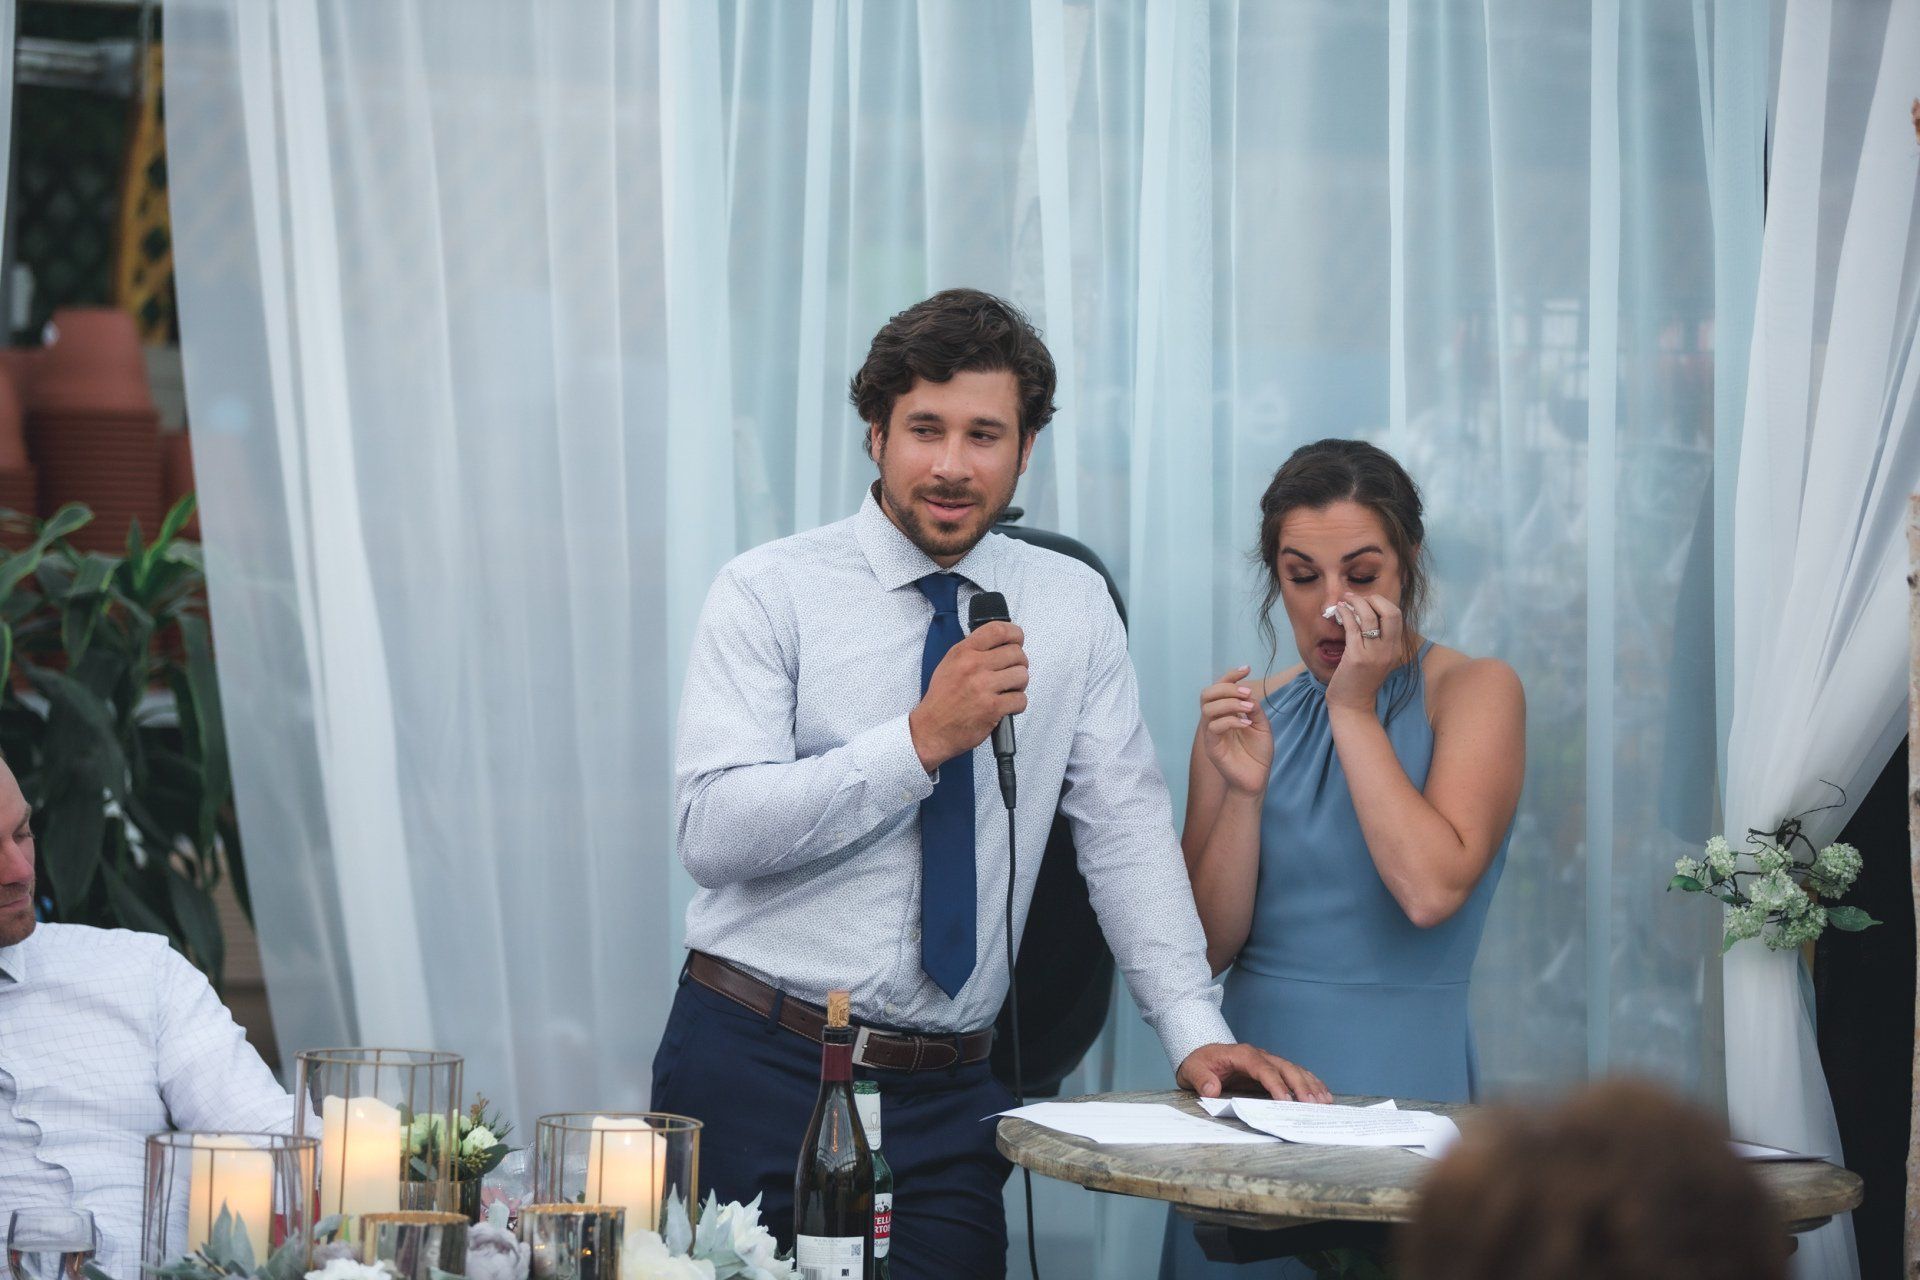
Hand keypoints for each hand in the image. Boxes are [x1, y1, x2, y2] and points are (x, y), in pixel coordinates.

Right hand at [908, 621, 1027, 770]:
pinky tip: (1005, 706)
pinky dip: (1017, 704)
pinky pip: (1021, 699)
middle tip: (1011, 673)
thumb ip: (973, 650)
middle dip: (1019, 664)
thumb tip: (1001, 642)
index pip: (998, 630)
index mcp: (963, 652)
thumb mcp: (950, 664)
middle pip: (1016, 653)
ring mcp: (983, 687)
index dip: (1015, 634)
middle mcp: (973, 666)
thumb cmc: (942, 699)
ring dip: (1019, 685)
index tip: (1017, 640)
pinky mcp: (993, 708)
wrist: (932, 729)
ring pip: (1022, 675)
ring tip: (1008, 690)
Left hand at [1177, 1043, 1329, 1102]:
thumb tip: (1211, 1088)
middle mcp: (1259, 1055)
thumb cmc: (1199, 1063)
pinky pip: (1294, 1074)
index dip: (1276, 1084)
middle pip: (1284, 1067)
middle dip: (1300, 1085)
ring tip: (1325, 1101)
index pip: (1263, 1068)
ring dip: (1310, 1085)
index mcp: (1241, 1054)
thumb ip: (1201, 1078)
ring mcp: (1268, 1061)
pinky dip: (1309, 1083)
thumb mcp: (1192, 1070)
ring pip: (1294, 1070)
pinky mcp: (1272, 1069)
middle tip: (1313, 1104)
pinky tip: (1322, 1094)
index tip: (1286, 1101)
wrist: (1201, 1055)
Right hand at [1199, 666, 1271, 796]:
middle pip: (1207, 693)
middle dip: (1227, 687)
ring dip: (1230, 703)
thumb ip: (1254, 708)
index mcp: (1225, 713)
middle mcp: (1215, 720)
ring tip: (1248, 709)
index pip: (1219, 688)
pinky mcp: (1212, 746)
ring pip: (1208, 708)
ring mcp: (1211, 733)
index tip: (1246, 668)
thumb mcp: (1262, 725)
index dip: (1230, 676)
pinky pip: (1214, 727)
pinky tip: (1246, 724)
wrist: (1256, 778)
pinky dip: (1231, 720)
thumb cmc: (1257, 752)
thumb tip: (1247, 693)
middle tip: (1246, 693)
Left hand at [1323, 592, 1404, 713]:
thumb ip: (1377, 640)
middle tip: (1356, 598)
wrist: (1353, 706)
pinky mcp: (1356, 657)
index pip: (1396, 615)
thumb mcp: (1377, 660)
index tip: (1366, 601)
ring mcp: (1374, 654)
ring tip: (1344, 600)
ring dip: (1355, 603)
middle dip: (1372, 599)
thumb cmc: (1360, 682)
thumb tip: (1366, 614)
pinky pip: (1352, 627)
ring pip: (1369, 616)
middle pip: (1390, 612)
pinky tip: (1338, 611)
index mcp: (1396, 649)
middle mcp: (1388, 650)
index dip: (1381, 602)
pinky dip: (1344, 614)